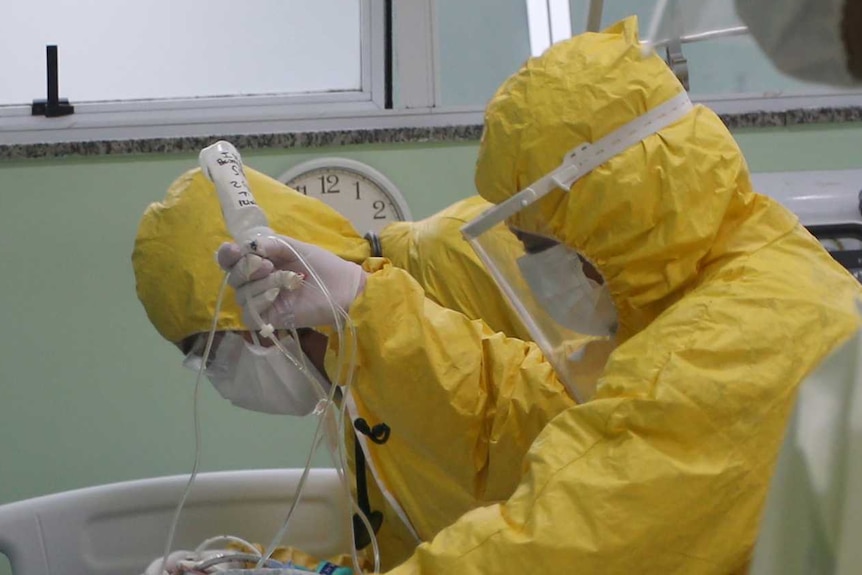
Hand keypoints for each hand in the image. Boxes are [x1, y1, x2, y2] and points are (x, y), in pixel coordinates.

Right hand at [217, 235, 366, 328]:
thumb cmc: (321, 266)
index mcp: (261, 262)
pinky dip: (261, 301)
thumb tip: (249, 246)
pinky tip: (277, 295)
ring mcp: (262, 302)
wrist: (342, 289)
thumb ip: (271, 244)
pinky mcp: (268, 319)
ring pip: (242, 294)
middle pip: (233, 277)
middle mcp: (257, 282)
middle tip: (268, 265)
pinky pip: (250, 313)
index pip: (231, 260)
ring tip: (286, 279)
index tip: (233, 250)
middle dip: (246, 268)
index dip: (227, 255)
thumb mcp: (295, 247)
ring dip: (262, 284)